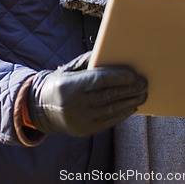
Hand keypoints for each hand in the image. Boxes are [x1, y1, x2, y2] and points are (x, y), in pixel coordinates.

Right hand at [27, 51, 146, 135]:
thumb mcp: (70, 69)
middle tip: (144, 83)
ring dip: (130, 102)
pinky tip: (132, 106)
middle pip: (108, 96)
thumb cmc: (60, 82)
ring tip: (142, 94)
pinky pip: (108, 121)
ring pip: (111, 110)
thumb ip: (89, 63)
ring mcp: (79, 119)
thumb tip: (110, 54)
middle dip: (129, 89)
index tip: (133, 74)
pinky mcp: (84, 130)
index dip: (118, 77)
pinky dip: (122, 113)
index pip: (99, 80)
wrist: (40, 108)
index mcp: (69, 85)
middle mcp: (74, 104)